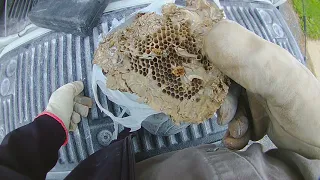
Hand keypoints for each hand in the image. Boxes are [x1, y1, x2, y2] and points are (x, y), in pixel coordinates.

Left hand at [45, 81, 92, 130]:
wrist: (57, 123)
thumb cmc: (61, 105)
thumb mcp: (67, 91)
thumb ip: (74, 86)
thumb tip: (80, 84)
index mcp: (62, 96)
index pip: (76, 95)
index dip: (83, 97)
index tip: (87, 100)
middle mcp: (63, 105)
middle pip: (79, 105)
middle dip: (82, 107)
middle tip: (82, 110)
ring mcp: (65, 115)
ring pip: (78, 114)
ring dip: (78, 115)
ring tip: (73, 116)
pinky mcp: (67, 124)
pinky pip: (75, 122)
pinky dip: (74, 122)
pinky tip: (71, 121)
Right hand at [205, 20, 319, 158]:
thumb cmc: (307, 108)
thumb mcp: (279, 79)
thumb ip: (248, 59)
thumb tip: (208, 36)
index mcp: (260, 58)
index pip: (223, 56)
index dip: (212, 74)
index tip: (209, 94)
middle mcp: (257, 74)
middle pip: (224, 84)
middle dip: (223, 105)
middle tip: (226, 121)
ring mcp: (258, 96)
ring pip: (230, 106)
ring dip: (230, 123)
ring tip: (239, 135)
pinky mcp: (260, 116)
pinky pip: (238, 121)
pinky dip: (234, 134)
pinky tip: (237, 142)